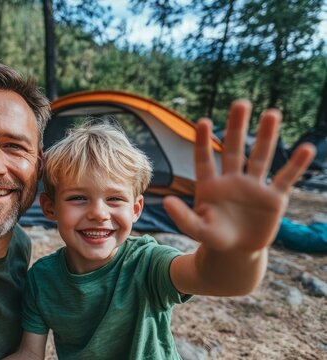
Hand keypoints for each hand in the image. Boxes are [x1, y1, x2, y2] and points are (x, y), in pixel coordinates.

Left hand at [164, 100, 315, 252]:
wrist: (237, 251)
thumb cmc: (214, 237)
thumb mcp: (197, 229)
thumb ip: (182, 217)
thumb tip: (165, 202)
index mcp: (210, 185)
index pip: (204, 159)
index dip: (203, 141)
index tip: (202, 121)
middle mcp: (232, 180)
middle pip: (234, 149)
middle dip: (236, 127)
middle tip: (240, 103)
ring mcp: (253, 187)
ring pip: (260, 157)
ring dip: (266, 136)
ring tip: (272, 113)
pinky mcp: (273, 198)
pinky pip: (285, 178)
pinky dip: (295, 165)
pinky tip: (306, 148)